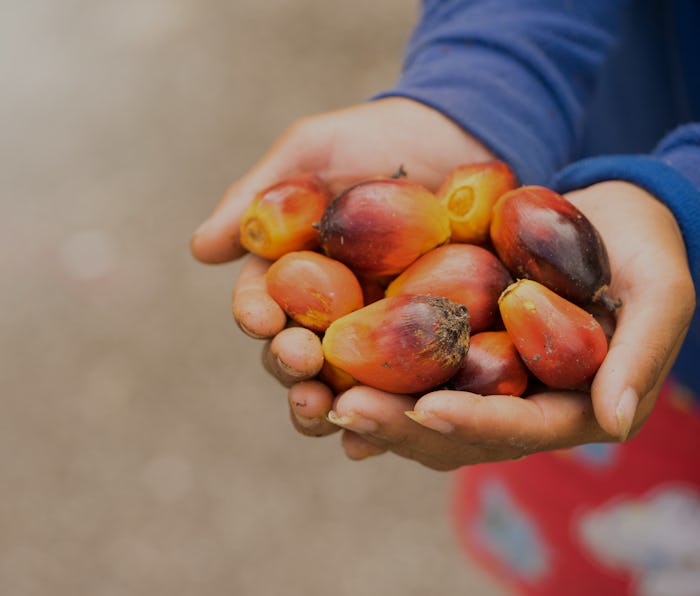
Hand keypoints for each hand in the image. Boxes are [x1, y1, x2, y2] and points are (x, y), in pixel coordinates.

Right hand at [191, 98, 493, 439]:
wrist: (456, 139)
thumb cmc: (375, 138)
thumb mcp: (311, 152)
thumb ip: (257, 196)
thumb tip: (199, 250)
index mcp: (294, 273)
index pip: (262, 304)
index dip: (254, 315)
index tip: (260, 320)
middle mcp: (328, 311)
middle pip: (295, 354)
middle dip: (289, 365)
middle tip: (299, 362)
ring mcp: (376, 332)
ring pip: (341, 384)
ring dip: (327, 404)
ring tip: (329, 411)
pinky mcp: (424, 343)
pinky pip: (403, 387)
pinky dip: (388, 414)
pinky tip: (379, 437)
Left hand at [323, 181, 695, 469]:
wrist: (610, 216)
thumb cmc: (645, 249)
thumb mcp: (659, 291)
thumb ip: (640, 355)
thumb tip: (616, 422)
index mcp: (572, 405)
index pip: (521, 427)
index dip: (476, 422)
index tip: (426, 409)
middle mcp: (520, 403)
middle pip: (457, 433)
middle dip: (401, 425)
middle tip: (343, 407)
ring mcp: (484, 380)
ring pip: (422, 411)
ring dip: (372, 408)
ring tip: (318, 394)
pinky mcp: (456, 349)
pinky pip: (408, 371)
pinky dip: (370, 373)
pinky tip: (325, 369)